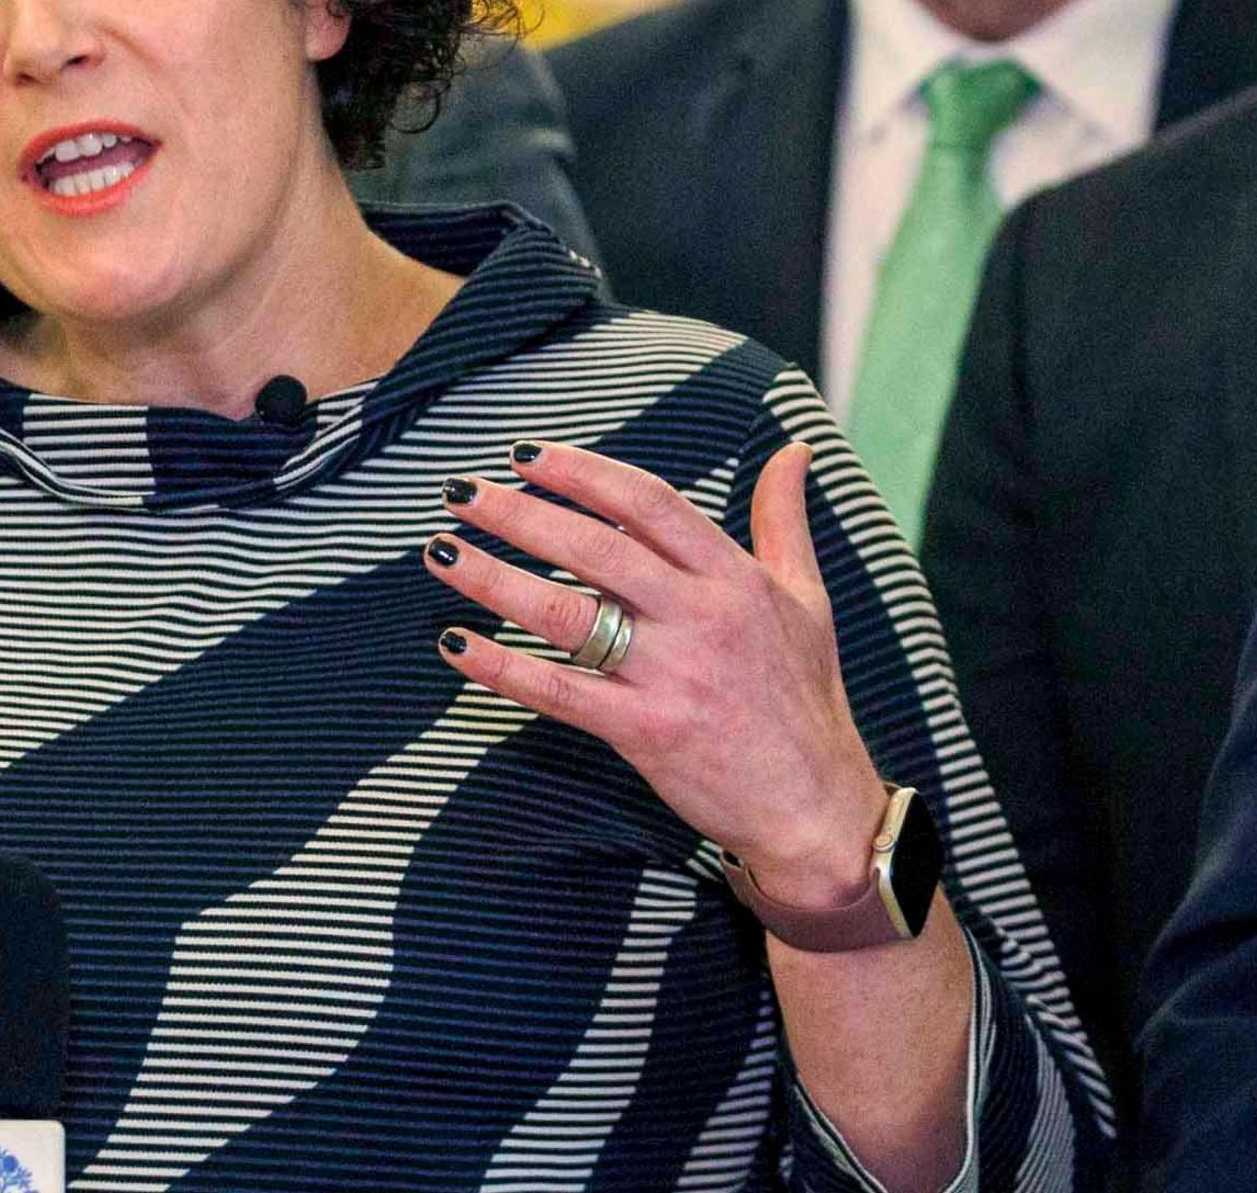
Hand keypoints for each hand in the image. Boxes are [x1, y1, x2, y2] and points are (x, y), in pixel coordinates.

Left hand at [427, 439, 893, 912]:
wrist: (816, 807)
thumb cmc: (805, 698)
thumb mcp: (806, 598)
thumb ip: (784, 519)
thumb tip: (792, 450)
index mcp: (733, 577)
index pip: (647, 503)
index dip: (582, 472)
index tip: (525, 454)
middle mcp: (701, 617)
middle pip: (593, 548)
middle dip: (518, 514)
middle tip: (459, 492)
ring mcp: (671, 675)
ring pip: (565, 613)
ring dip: (493, 579)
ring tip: (440, 552)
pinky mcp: (645, 732)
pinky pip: (558, 692)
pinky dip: (501, 668)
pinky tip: (456, 644)